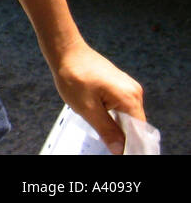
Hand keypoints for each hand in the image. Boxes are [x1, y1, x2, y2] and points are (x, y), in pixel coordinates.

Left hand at [50, 40, 145, 154]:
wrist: (64, 50)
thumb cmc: (73, 75)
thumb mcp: (88, 109)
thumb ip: (107, 131)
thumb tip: (120, 150)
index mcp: (129, 98)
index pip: (139, 131)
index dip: (131, 145)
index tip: (119, 152)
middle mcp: (133, 92)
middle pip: (134, 124)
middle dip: (123, 136)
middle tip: (109, 146)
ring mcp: (126, 86)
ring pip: (126, 115)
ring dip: (116, 125)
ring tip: (102, 130)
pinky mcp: (118, 83)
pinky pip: (120, 106)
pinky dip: (113, 115)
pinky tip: (100, 117)